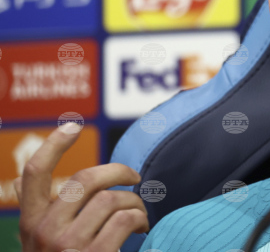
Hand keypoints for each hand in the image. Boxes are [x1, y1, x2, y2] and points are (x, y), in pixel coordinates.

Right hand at [14, 122, 149, 251]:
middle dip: (118, 172)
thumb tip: (46, 182)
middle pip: (85, 179)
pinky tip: (143, 229)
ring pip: (112, 199)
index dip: (53, 146)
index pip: (33, 174)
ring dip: (135, 203)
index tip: (73, 126)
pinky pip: (126, 220)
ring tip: (140, 216)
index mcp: (31, 225)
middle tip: (135, 178)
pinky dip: (141, 220)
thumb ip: (50, 215)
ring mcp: (68, 245)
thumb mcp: (45, 244)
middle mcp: (44, 232)